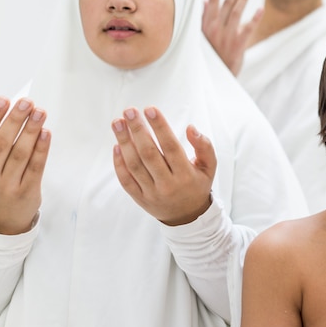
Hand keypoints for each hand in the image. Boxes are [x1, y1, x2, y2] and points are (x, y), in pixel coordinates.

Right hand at [0, 97, 49, 234]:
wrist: (2, 226)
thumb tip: (7, 115)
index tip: (4, 99)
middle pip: (2, 144)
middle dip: (15, 120)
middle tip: (26, 102)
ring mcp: (7, 186)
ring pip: (20, 154)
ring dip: (31, 130)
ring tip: (39, 112)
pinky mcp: (27, 192)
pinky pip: (35, 168)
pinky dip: (41, 149)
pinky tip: (46, 133)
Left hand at [112, 107, 214, 225]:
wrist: (187, 216)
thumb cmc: (197, 184)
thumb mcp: (209, 167)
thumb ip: (204, 146)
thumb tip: (191, 128)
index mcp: (186, 174)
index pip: (171, 146)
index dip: (160, 127)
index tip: (150, 109)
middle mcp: (168, 184)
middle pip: (149, 154)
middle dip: (138, 130)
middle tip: (129, 111)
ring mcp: (152, 192)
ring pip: (135, 165)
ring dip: (124, 142)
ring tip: (118, 123)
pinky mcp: (140, 198)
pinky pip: (126, 180)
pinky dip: (119, 163)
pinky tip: (116, 145)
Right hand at [201, 0, 262, 74]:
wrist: (215, 77)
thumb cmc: (209, 55)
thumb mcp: (202, 36)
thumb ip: (203, 18)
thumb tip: (204, 1)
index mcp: (205, 25)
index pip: (213, 0)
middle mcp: (215, 28)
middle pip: (227, 2)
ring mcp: (227, 36)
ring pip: (237, 11)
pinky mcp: (238, 44)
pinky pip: (248, 28)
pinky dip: (254, 18)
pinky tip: (261, 9)